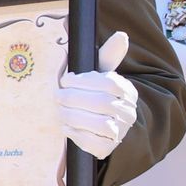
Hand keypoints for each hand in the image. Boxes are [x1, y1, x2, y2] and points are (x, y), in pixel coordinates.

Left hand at [57, 31, 138, 159]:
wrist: (101, 126)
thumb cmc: (96, 95)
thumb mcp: (100, 74)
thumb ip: (107, 56)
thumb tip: (121, 36)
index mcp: (126, 91)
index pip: (109, 83)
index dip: (84, 81)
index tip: (66, 80)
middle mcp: (128, 112)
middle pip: (102, 103)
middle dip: (74, 98)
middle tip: (57, 96)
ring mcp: (120, 132)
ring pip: (99, 125)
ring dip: (73, 116)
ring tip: (60, 111)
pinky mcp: (108, 149)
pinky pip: (93, 144)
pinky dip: (76, 134)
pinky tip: (66, 127)